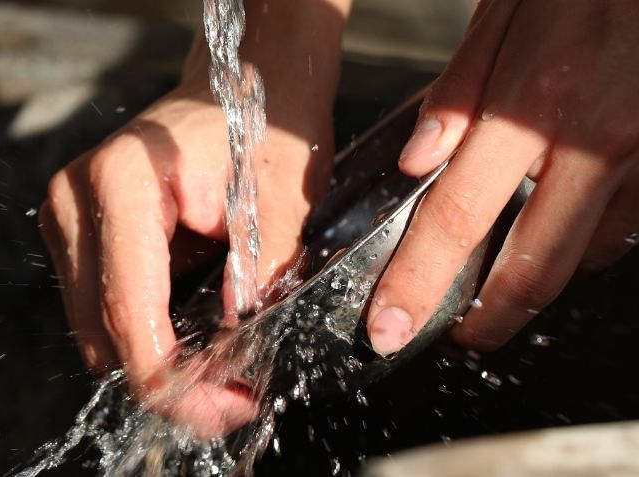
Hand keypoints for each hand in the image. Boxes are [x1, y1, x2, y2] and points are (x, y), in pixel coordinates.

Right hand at [39, 0, 348, 437]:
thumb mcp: (282, 201)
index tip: (223, 409)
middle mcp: (75, 199)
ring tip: (219, 379)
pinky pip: (99, 307)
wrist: (241, 84)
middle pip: (103, 333)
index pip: (130, 314)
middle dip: (167, 383)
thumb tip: (235, 352)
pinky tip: (191, 347)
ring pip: (95, 329)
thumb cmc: (263, 128)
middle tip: (232, 402)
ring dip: (153, 364)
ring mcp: (66, 215)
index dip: (173, 382)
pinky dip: (142, 336)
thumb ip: (258, 276)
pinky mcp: (76, 230)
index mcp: (122, 184)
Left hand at [367, 0, 638, 355]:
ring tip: (497, 277)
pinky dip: (581, 243)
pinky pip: (622, 230)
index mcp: (534, 104)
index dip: (417, 283)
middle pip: (531, 270)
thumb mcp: (504, 16)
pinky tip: (554, 225)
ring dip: (532, 280)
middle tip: (455, 335)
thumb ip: (457, 94)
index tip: (389, 327)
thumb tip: (416, 163)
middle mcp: (594, 142)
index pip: (458, 219)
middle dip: (485, 321)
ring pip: (581, 258)